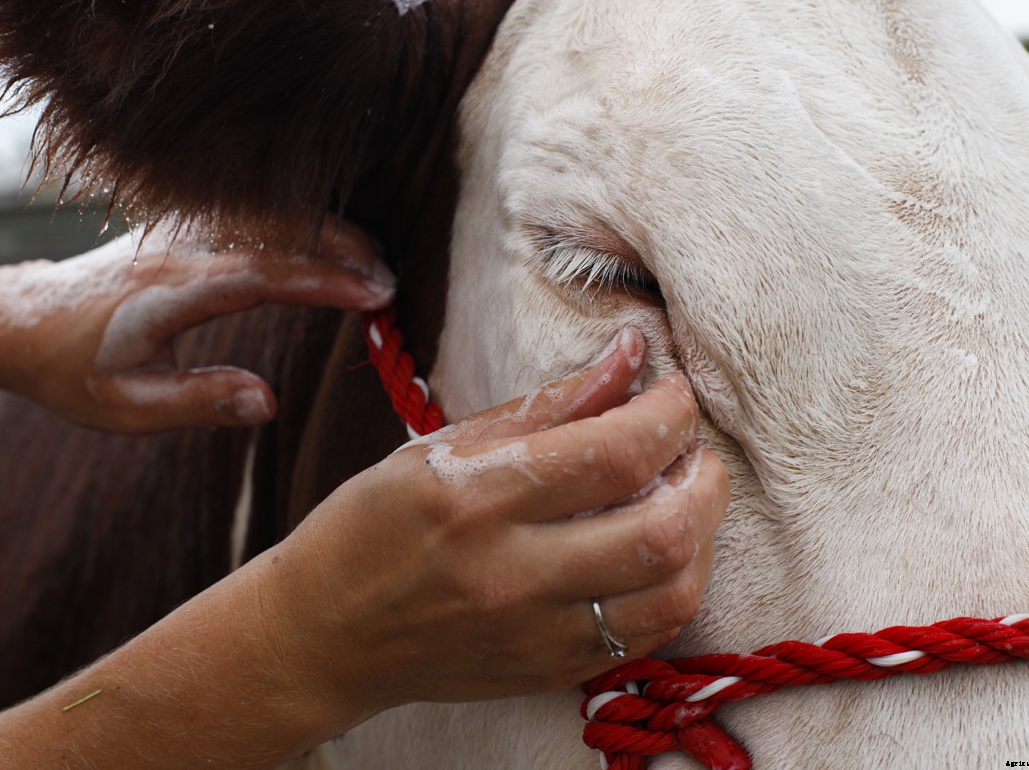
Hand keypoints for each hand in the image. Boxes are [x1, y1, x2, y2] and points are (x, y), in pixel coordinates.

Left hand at [0, 217, 393, 432]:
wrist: (17, 319)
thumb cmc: (70, 370)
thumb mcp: (126, 407)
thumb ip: (199, 402)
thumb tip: (268, 403)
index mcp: (169, 288)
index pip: (265, 273)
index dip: (326, 281)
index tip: (377, 295)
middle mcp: (179, 244)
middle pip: (278, 232)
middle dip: (343, 252)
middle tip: (392, 284)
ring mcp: (179, 226)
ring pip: (270, 215)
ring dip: (328, 235)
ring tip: (376, 264)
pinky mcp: (182, 223)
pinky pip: (253, 215)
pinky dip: (300, 227)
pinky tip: (330, 244)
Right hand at [265, 327, 730, 714]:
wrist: (324, 635)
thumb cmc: (371, 526)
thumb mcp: (442, 446)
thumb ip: (547, 405)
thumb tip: (630, 356)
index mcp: (477, 498)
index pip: (615, 451)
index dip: (669, 411)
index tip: (672, 390)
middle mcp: (512, 574)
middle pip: (664, 529)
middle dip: (704, 475)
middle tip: (689, 446)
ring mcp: (535, 634)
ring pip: (674, 591)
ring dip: (702, 535)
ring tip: (682, 497)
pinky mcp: (550, 672)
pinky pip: (650, 634)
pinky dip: (675, 584)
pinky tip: (657, 551)